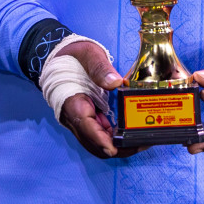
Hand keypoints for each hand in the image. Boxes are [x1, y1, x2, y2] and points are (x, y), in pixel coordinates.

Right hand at [55, 40, 144, 159]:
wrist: (61, 58)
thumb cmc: (74, 56)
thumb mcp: (87, 55)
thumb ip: (99, 67)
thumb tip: (115, 83)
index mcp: (73, 104)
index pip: (86, 129)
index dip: (101, 141)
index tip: (115, 147)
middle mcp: (75, 119)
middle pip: (95, 144)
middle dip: (117, 148)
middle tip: (141, 143)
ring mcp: (82, 122)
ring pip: (99, 143)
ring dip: (119, 146)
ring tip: (142, 139)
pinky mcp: (89, 119)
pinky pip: (101, 134)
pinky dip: (116, 137)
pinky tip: (132, 132)